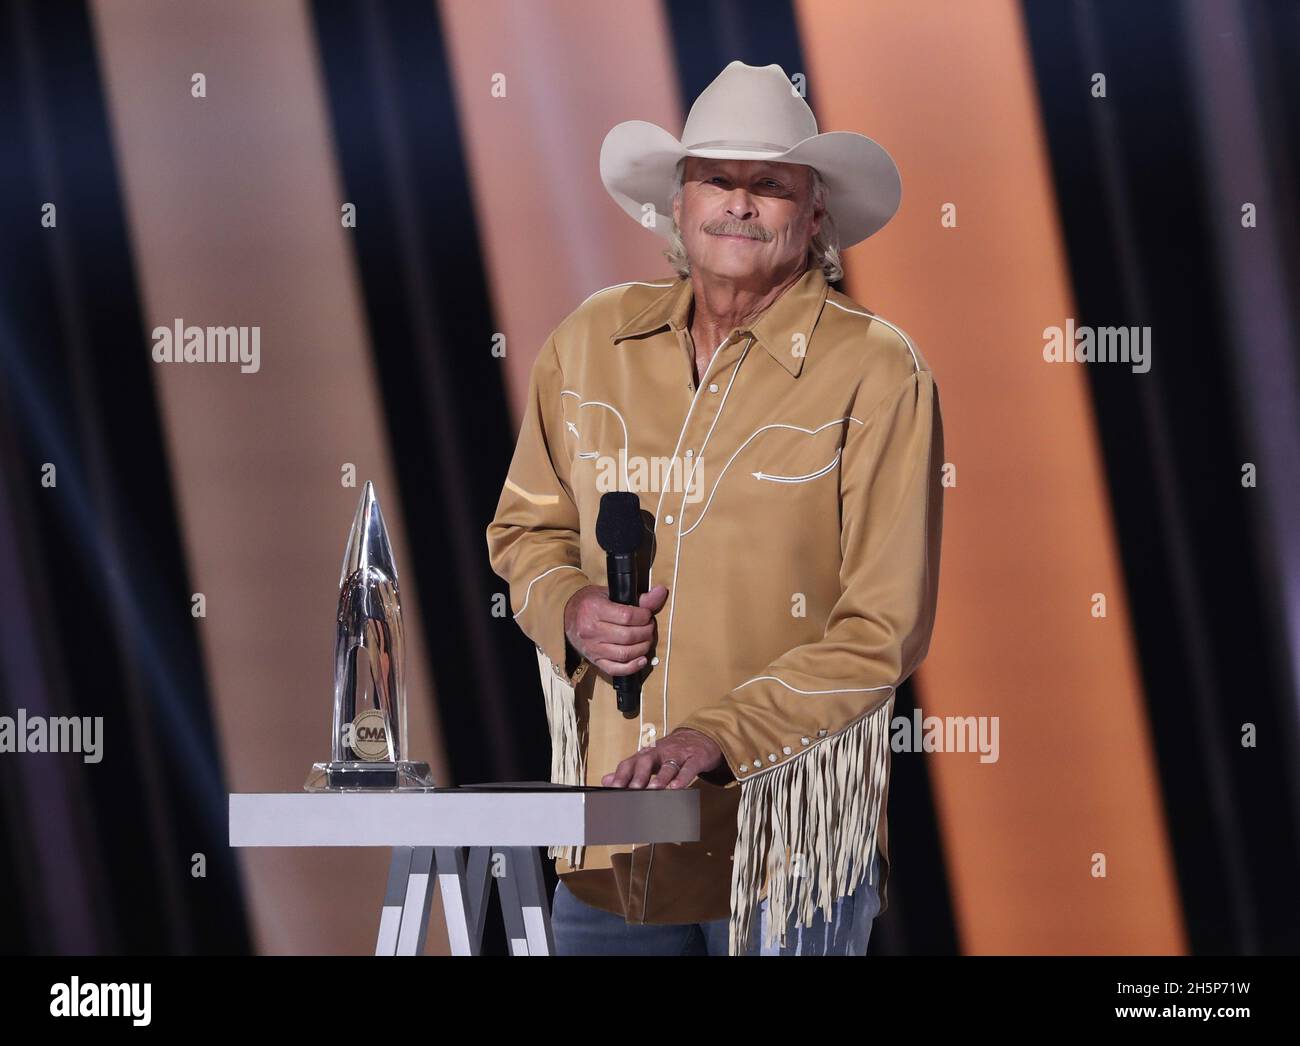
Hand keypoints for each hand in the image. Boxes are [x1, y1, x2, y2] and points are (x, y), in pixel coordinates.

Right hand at [564, 584, 668, 676]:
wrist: (567, 616)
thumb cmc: (591, 603)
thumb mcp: (611, 594)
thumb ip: (638, 597)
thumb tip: (661, 592)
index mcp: (594, 609)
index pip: (627, 616)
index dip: (644, 616)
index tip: (647, 614)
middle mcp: (591, 630)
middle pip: (628, 636)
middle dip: (646, 632)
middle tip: (649, 627)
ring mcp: (592, 648)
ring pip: (625, 654)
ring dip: (642, 648)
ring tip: (646, 640)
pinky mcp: (594, 660)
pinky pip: (615, 669)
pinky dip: (632, 667)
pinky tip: (641, 659)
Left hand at [602, 727, 723, 788]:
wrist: (699, 737)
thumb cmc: (670, 752)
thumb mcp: (649, 759)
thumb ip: (628, 771)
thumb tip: (606, 780)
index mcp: (646, 754)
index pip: (629, 763)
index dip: (620, 776)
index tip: (612, 789)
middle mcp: (660, 753)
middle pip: (646, 762)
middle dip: (638, 776)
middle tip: (632, 790)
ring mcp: (678, 755)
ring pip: (668, 766)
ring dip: (660, 778)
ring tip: (654, 789)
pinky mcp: (694, 759)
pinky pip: (688, 768)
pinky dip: (683, 778)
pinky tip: (677, 787)